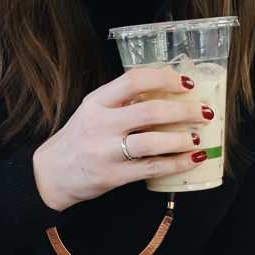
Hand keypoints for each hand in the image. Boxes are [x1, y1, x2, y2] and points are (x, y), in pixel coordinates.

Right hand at [32, 66, 212, 211]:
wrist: (51, 174)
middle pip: (149, 112)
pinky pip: (151, 168)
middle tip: (204, 112)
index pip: (133, 80)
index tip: (187, 83)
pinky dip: (175, 164)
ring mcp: (105, 151)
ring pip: (152, 142)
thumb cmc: (79, 139)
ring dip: (181, 139)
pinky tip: (191, 159)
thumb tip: (168, 94)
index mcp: (96, 102)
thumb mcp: (93, 112)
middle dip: (183, 111)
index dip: (164, 79)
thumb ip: (123, 103)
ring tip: (198, 138)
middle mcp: (100, 124)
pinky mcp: (112, 176)